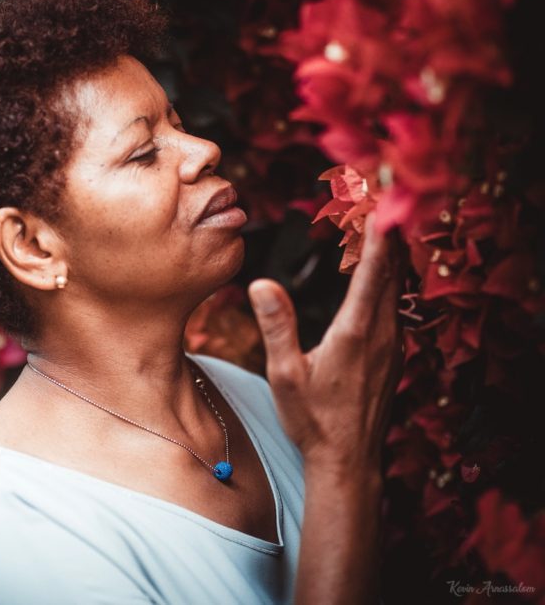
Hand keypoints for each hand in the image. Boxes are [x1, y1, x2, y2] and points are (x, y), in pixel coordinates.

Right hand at [248, 211, 402, 472]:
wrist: (349, 461)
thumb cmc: (313, 420)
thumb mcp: (284, 374)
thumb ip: (276, 325)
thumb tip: (260, 283)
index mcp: (356, 332)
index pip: (373, 271)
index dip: (377, 233)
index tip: (377, 201)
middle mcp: (383, 333)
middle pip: (394, 271)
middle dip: (385, 233)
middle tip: (375, 200)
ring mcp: (394, 345)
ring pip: (400, 287)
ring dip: (390, 256)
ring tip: (378, 226)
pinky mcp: (395, 355)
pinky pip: (398, 305)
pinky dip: (390, 280)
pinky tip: (379, 276)